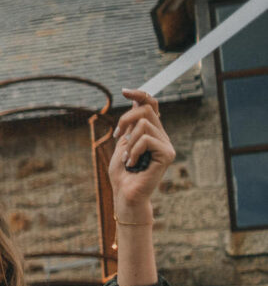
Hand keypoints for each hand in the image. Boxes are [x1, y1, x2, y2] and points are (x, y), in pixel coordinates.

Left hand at [109, 89, 174, 220]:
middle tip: (117, 136)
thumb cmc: (122, 173)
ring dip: (128, 142)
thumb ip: (130, 126)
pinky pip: (146, 139)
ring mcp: (166, 145)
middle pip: (146, 109)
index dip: (140, 95)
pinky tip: (132, 163)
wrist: (125, 194)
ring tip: (127, 158)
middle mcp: (162, 136)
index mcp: (152, 132)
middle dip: (126, 119)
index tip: (124, 91)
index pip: (152, 105)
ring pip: (144, 125)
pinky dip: (133, 151)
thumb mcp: (123, 143)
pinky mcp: (167, 154)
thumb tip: (136, 102)